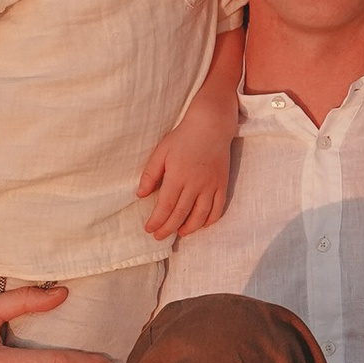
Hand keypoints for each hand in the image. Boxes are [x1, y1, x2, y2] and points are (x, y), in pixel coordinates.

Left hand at [136, 122, 232, 243]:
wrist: (211, 126)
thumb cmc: (183, 137)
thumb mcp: (161, 152)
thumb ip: (150, 174)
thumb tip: (141, 195)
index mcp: (177, 176)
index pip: (165, 206)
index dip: (156, 221)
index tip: (149, 229)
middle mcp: (195, 184)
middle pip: (180, 214)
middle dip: (168, 228)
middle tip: (159, 236)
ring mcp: (211, 186)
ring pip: (200, 215)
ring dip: (189, 228)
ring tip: (179, 232)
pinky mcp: (222, 185)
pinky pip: (218, 208)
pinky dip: (210, 220)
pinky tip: (201, 224)